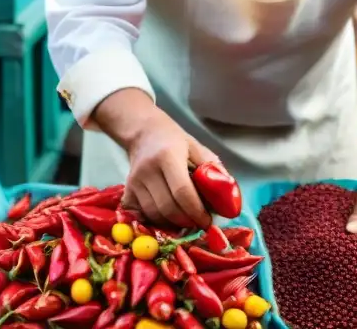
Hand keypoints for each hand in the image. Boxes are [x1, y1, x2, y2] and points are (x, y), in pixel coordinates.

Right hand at [95, 89, 214, 229]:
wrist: (144, 133)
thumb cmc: (175, 142)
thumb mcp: (198, 149)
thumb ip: (213, 170)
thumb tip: (228, 198)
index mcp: (168, 155)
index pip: (182, 191)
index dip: (196, 210)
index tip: (207, 220)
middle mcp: (148, 169)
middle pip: (168, 207)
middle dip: (186, 221)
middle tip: (199, 223)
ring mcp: (134, 181)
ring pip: (154, 214)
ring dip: (173, 224)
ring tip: (187, 221)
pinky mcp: (127, 190)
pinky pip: (143, 214)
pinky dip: (158, 221)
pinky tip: (169, 218)